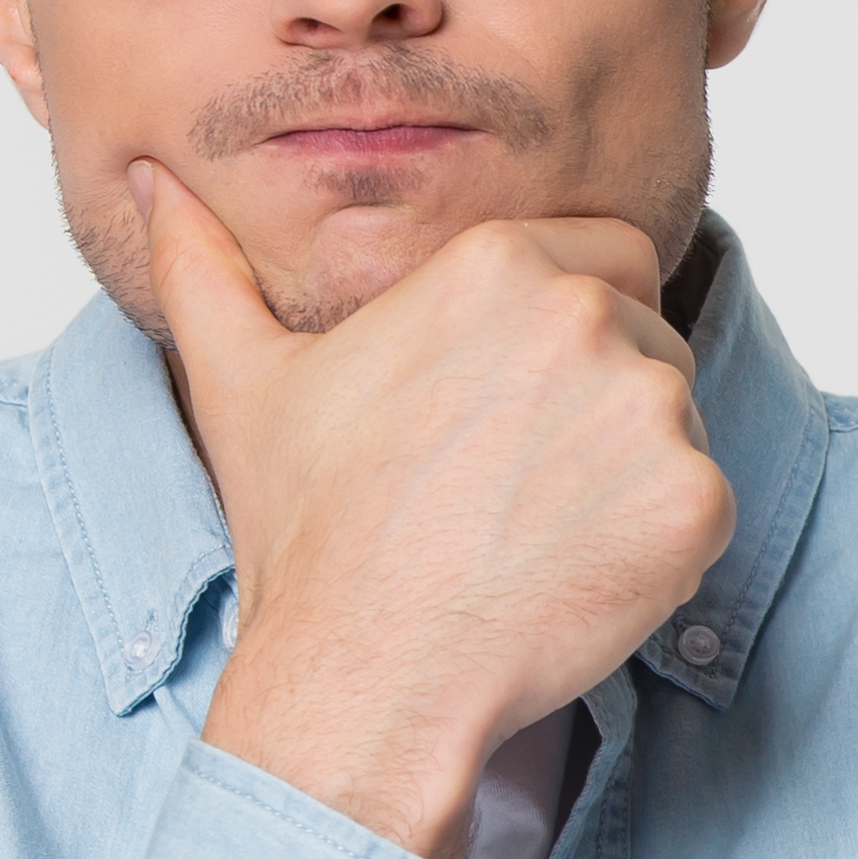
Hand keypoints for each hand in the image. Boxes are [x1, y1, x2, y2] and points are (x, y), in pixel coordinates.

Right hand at [146, 164, 736, 858]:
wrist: (368, 673)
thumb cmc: (311, 533)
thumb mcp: (243, 382)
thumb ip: (203, 267)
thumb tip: (151, 184)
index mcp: (496, 264)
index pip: (607, 254)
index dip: (574, 320)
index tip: (524, 395)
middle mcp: (586, 316)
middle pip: (649, 334)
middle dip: (603, 396)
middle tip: (518, 478)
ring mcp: (651, 408)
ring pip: (679, 420)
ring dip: (631, 471)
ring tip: (534, 528)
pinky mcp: (696, 500)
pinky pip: (706, 502)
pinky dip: (660, 542)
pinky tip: (573, 572)